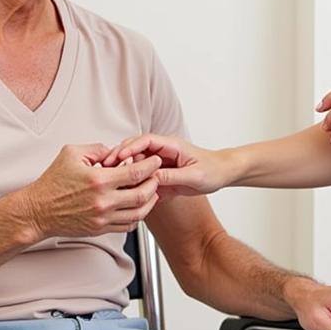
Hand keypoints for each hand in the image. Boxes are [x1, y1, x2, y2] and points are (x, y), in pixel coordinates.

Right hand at [24, 143, 161, 236]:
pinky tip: (137, 207)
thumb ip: (97, 149)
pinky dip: (137, 216)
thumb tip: (116, 151)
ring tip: (151, 192)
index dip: (150, 166)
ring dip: (149, 202)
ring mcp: (103, 217)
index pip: (135, 172)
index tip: (154, 161)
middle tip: (156, 176)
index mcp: (98, 180)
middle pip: (142, 194)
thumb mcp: (71, 153)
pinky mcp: (100, 228)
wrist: (38, 210)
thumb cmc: (53, 183)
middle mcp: (103, 201)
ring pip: (139, 213)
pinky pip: (127, 225)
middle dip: (154, 184)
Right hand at [103, 134, 230, 195]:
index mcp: (172, 145)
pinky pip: (143, 176)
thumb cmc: (213, 169)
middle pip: (135, 149)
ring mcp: (160, 163)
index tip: (118, 157)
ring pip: (136, 163)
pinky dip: (133, 181)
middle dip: (120, 157)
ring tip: (112, 180)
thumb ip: (173, 176)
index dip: (129, 148)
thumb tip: (153, 178)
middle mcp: (163, 152)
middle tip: (107, 168)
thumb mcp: (194, 176)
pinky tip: (124, 189)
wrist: (223, 174)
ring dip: (124, 170)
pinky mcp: (160, 174)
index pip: (145, 140)